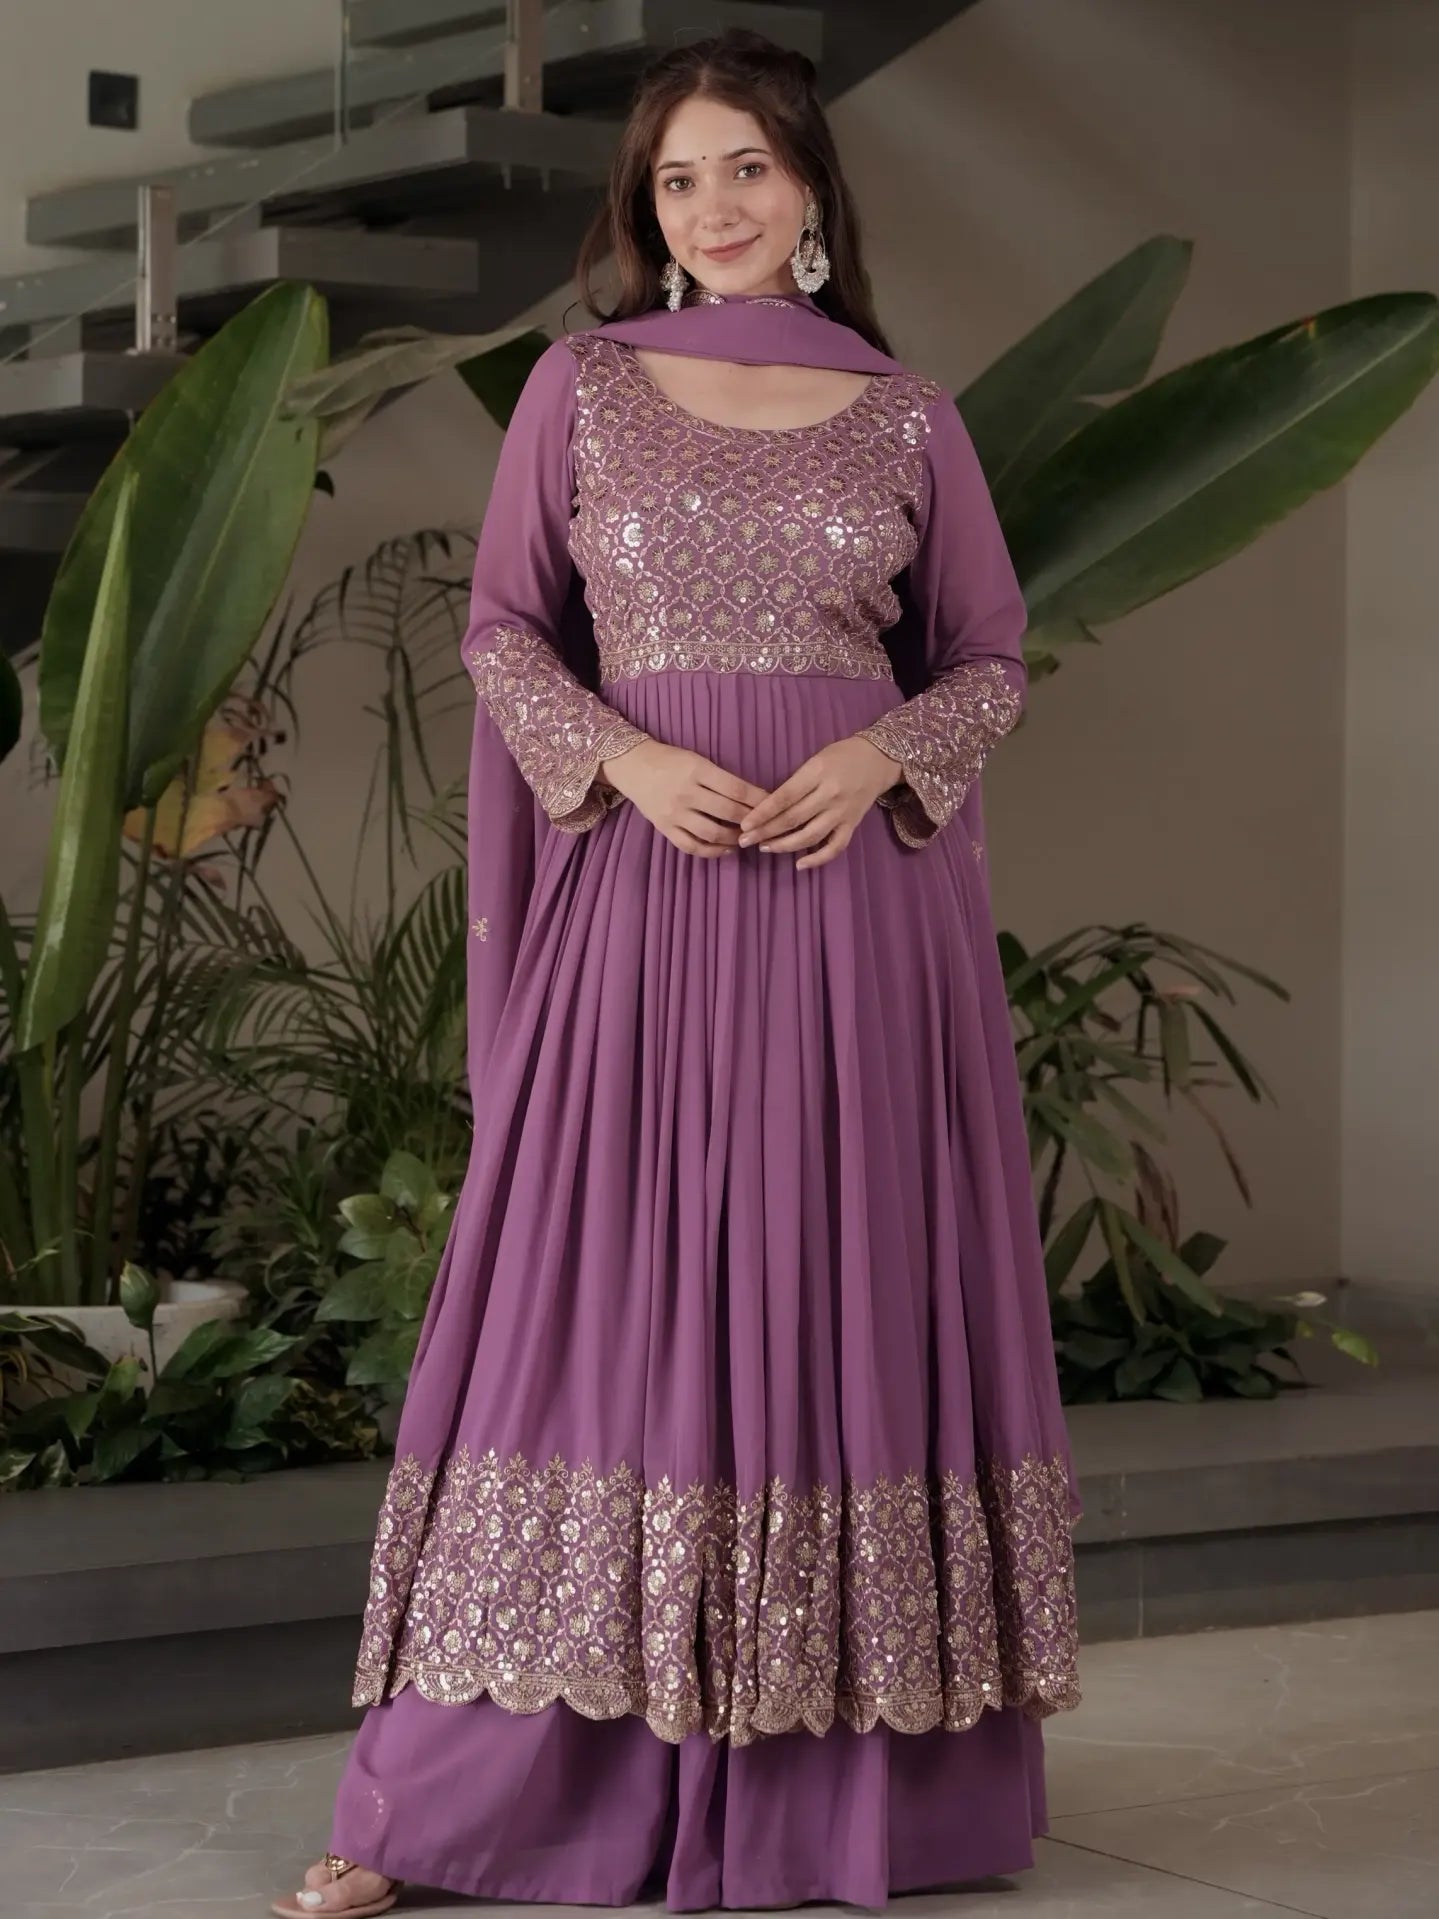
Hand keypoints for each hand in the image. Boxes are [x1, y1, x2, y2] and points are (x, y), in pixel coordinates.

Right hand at [601, 738, 771, 857]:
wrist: (632, 765)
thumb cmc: (671, 760)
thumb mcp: (697, 760)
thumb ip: (722, 779)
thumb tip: (754, 798)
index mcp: (697, 770)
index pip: (736, 788)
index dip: (758, 799)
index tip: (773, 805)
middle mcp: (686, 793)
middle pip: (728, 813)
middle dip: (751, 821)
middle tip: (765, 825)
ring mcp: (674, 814)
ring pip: (712, 834)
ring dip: (735, 839)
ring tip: (746, 837)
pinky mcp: (665, 828)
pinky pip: (692, 846)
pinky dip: (712, 852)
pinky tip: (726, 849)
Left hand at [736, 735, 900, 870]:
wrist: (879, 760)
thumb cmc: (841, 756)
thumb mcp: (815, 760)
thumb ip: (795, 782)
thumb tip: (768, 808)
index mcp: (817, 772)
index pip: (784, 797)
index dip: (762, 813)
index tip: (744, 825)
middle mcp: (830, 794)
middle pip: (793, 818)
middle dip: (766, 832)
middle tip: (745, 841)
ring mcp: (842, 812)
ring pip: (810, 836)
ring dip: (784, 846)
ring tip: (765, 848)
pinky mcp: (852, 825)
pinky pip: (835, 847)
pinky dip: (817, 859)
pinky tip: (800, 864)